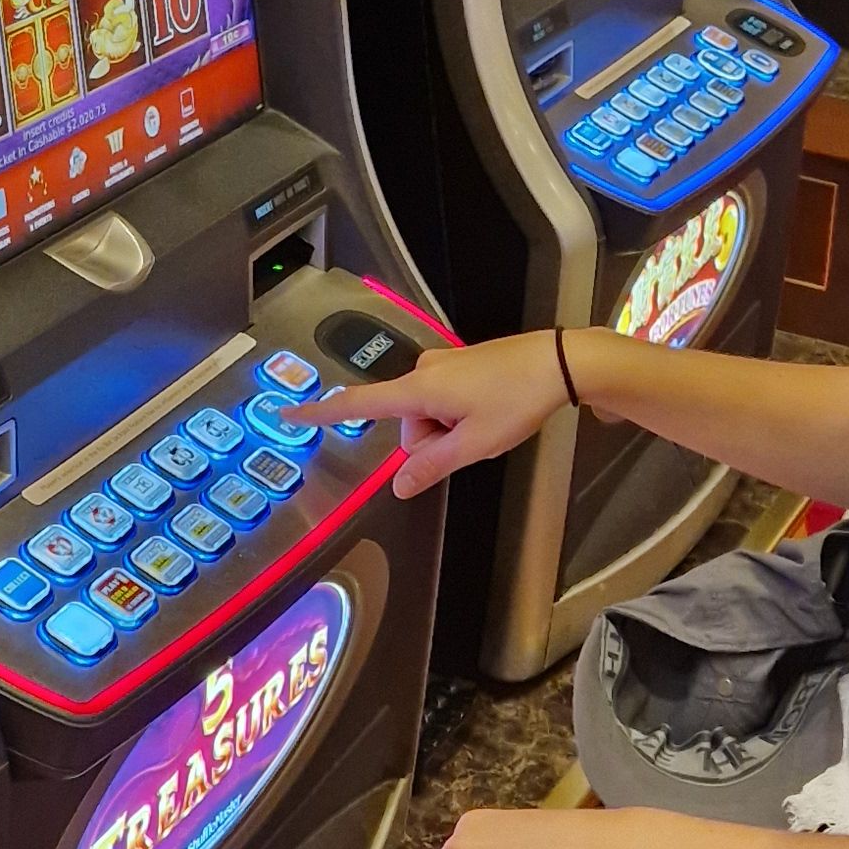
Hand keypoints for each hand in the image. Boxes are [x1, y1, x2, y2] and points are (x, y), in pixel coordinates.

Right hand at [299, 328, 571, 498]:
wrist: (558, 362)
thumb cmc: (516, 400)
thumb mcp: (474, 444)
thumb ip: (432, 466)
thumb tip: (399, 486)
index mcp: (419, 389)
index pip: (359, 404)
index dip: (323, 412)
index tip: (290, 413)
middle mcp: (422, 371)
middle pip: (406, 425)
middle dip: (433, 442)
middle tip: (473, 438)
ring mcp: (441, 366)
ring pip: (428, 416)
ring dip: (450, 430)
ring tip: (487, 423)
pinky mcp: (458, 365)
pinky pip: (444, 401)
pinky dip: (460, 416)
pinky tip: (490, 412)